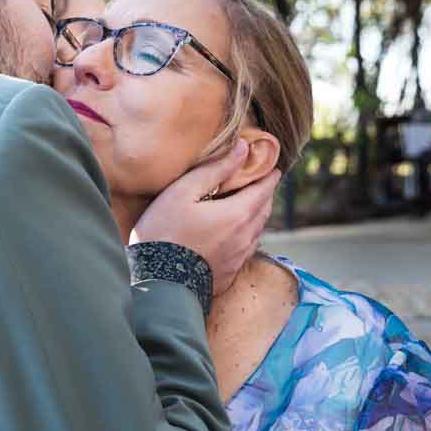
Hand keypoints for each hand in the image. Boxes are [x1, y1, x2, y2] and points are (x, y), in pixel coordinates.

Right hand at [132, 143, 280, 294]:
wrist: (157, 283)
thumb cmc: (163, 232)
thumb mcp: (183, 192)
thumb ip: (215, 168)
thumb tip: (242, 148)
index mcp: (238, 215)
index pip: (264, 190)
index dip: (269, 178)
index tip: (274, 169)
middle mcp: (245, 238)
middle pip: (264, 211)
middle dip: (265, 196)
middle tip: (262, 185)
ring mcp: (238, 259)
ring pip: (257, 232)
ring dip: (257, 216)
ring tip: (251, 206)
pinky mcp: (228, 274)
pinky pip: (246, 250)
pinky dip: (246, 236)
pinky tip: (235, 235)